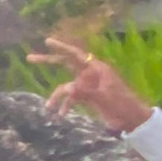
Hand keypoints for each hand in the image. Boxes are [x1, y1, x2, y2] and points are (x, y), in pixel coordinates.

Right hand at [27, 39, 151, 133]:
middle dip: (48, 62)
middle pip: (65, 64)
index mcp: (96, 68)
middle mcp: (90, 74)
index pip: (75, 54)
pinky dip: (66, 105)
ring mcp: (88, 85)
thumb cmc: (122, 104)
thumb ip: (84, 92)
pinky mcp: (88, 97)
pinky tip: (62, 115)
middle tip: (29, 58)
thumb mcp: (104, 97)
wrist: (132, 118)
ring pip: (66, 87)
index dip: (61, 47)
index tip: (47, 41)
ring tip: (48, 108)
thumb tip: (65, 88)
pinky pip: (72, 98)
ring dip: (57, 97)